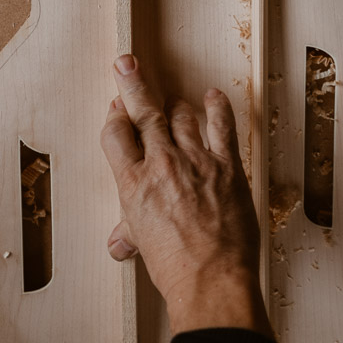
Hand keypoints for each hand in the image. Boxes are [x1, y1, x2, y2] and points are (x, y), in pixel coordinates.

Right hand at [99, 54, 270, 336]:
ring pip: (181, 116)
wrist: (210, 280)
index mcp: (132, 183)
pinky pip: (221, 127)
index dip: (115, 116)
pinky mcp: (227, 167)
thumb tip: (119, 243)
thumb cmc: (174, 266)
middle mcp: (161, 165)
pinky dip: (217, 108)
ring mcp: (196, 162)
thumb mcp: (142, 244)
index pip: (116, 135)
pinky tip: (213, 96)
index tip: (117, 106)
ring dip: (176, 104)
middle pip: (144, 113)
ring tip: (173, 100)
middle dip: (133, 85)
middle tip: (126, 62)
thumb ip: (129, 233)